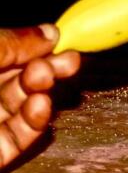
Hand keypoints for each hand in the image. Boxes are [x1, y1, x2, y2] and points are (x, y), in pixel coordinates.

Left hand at [0, 25, 79, 167]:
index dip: (39, 47)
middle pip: (23, 79)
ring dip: (43, 93)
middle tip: (69, 62)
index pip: (13, 52)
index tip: (64, 41)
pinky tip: (41, 105)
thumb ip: (14, 41)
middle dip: (49, 69)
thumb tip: (52, 33)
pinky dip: (35, 123)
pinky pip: (19, 138)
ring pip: (24, 106)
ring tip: (47, 80)